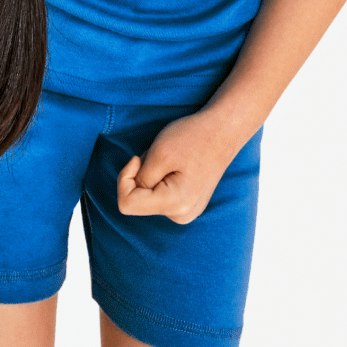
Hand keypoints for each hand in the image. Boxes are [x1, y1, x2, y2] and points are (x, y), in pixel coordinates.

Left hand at [116, 111, 240, 222]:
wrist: (222, 131)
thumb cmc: (191, 138)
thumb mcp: (158, 154)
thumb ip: (139, 179)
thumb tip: (132, 193)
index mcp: (175, 205)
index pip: (127, 204)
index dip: (124, 178)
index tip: (136, 158)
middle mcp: (181, 215)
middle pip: (137, 202)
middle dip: (140, 176)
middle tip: (160, 157)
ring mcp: (186, 211)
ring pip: (148, 198)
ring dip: (151, 176)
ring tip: (171, 160)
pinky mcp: (187, 204)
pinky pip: (159, 196)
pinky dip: (159, 179)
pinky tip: (176, 166)